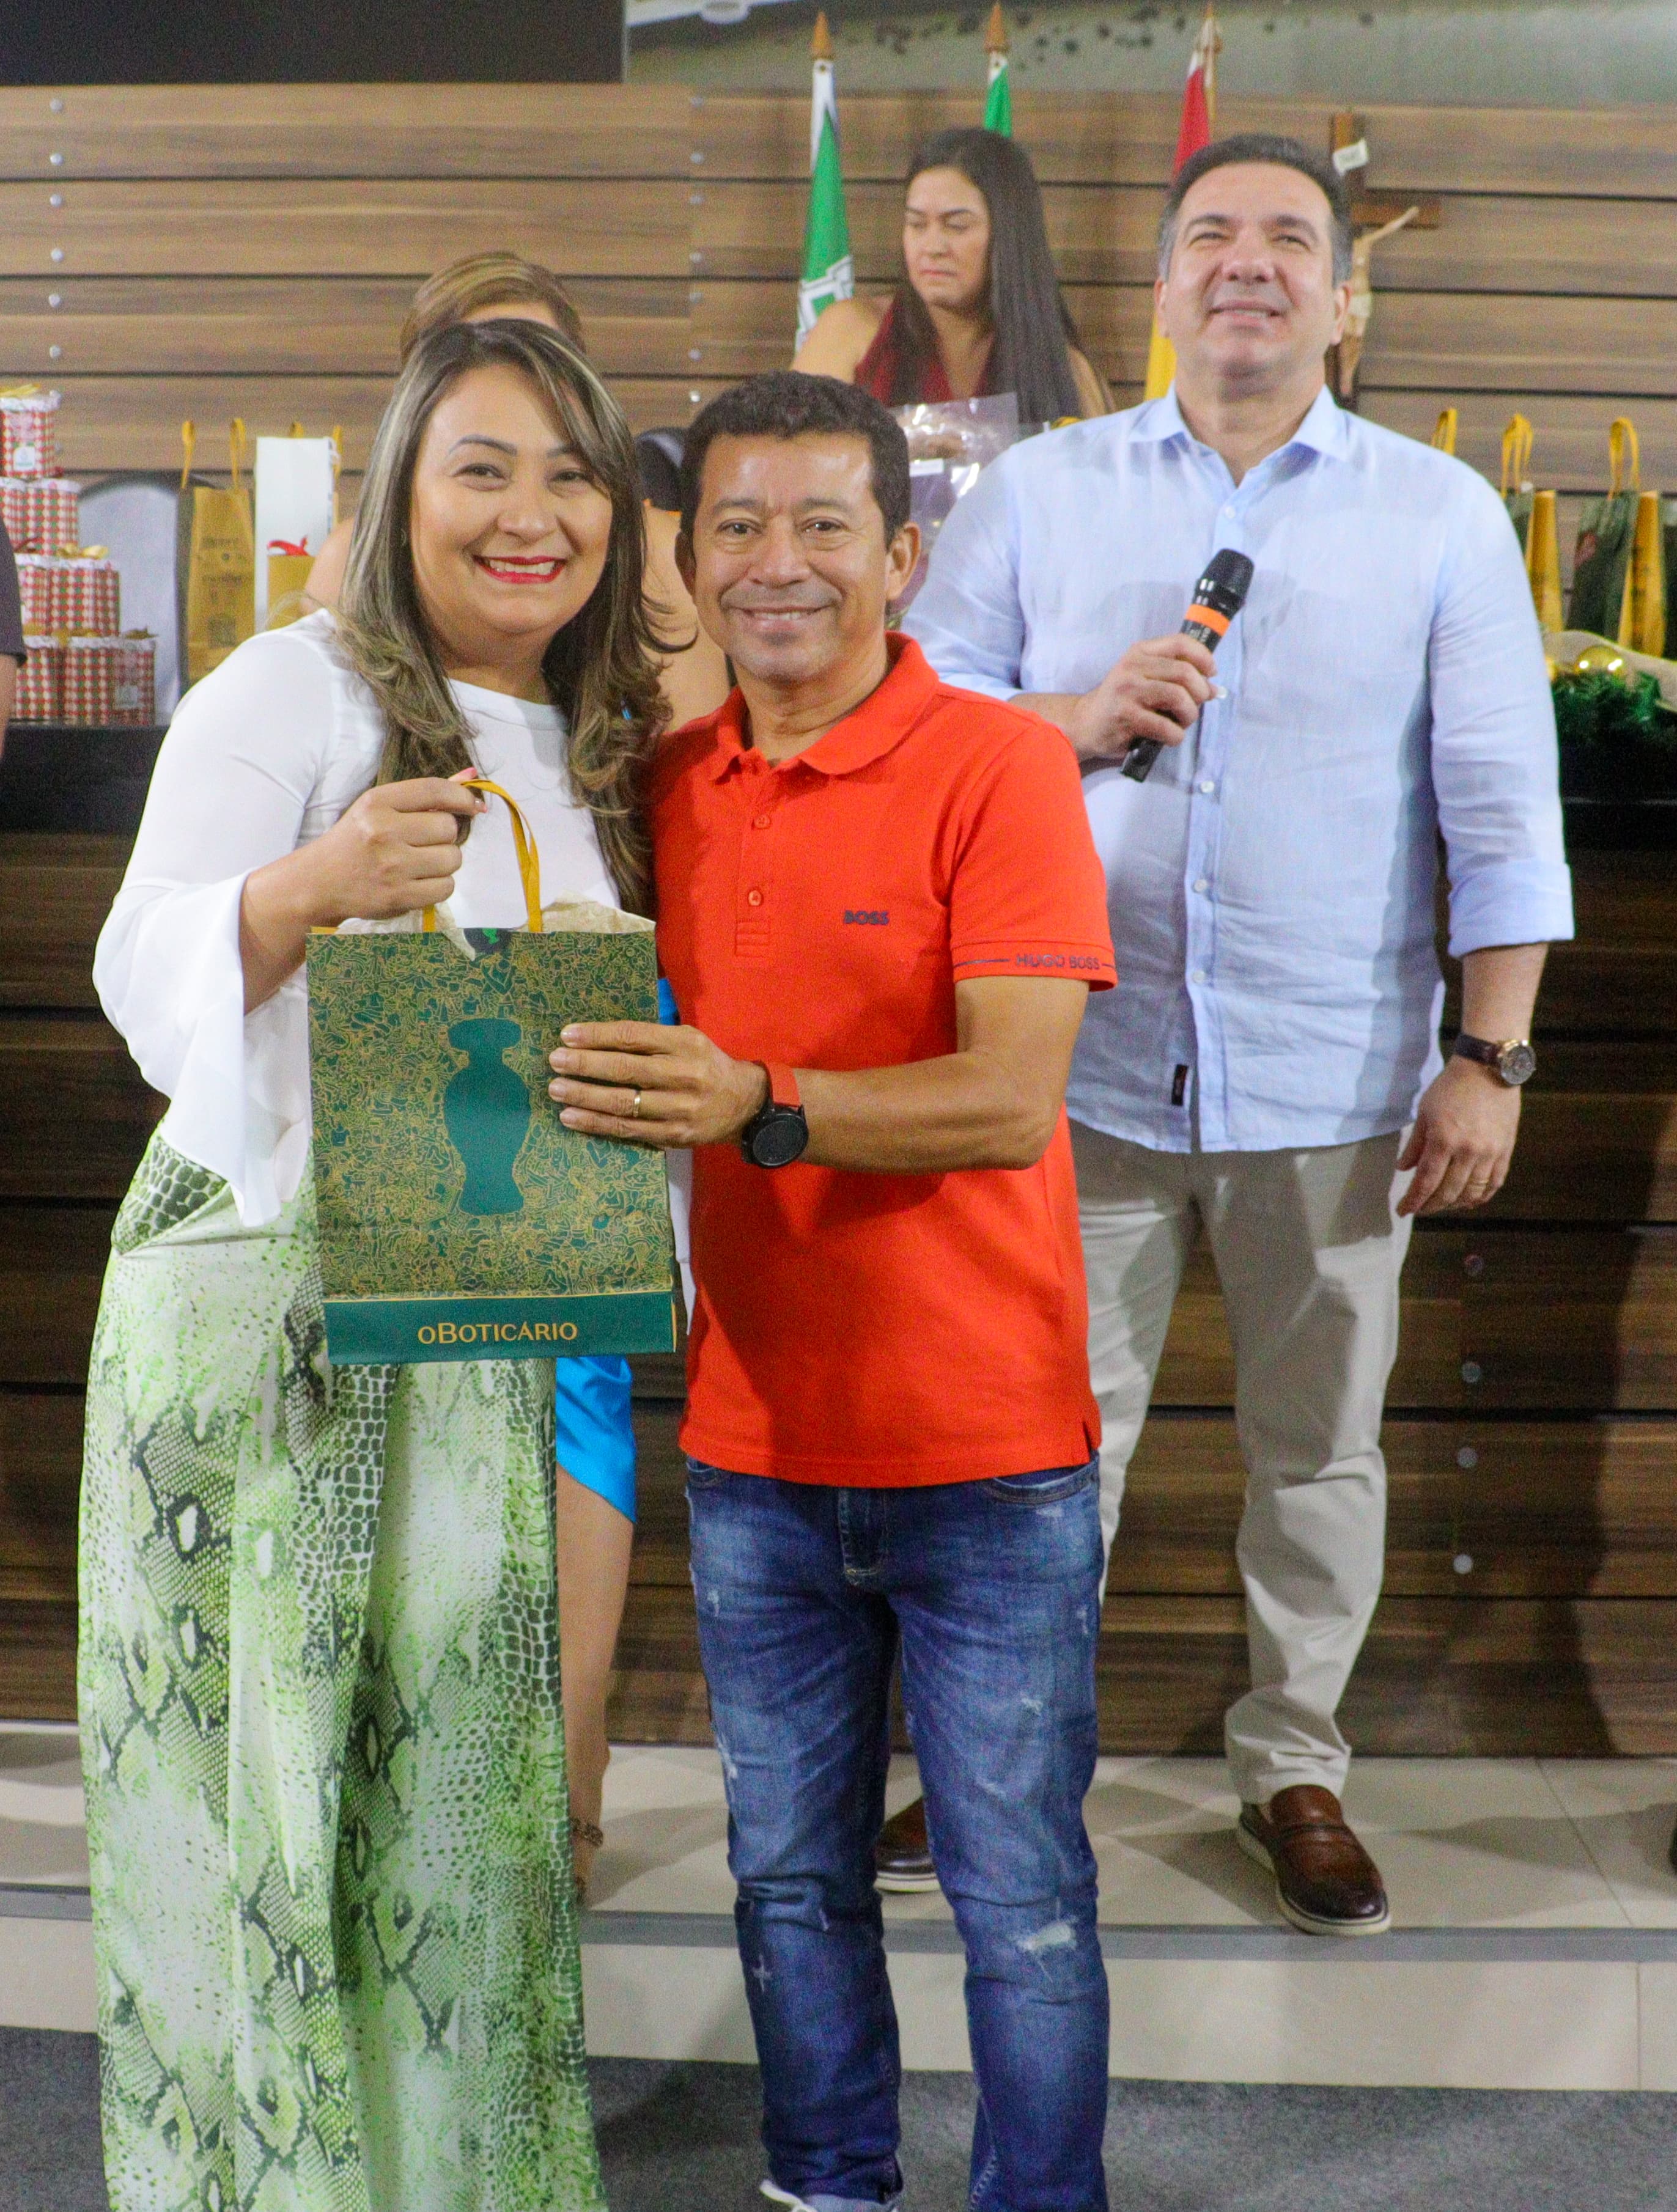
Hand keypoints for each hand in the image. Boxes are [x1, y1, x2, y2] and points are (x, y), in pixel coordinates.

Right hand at [295, 776, 483, 924]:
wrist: (319, 882)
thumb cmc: (356, 841)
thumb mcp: (378, 809)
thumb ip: (423, 796)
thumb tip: (471, 778)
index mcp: (377, 803)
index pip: (433, 790)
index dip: (462, 797)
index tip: (473, 806)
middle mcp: (383, 832)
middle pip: (448, 828)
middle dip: (446, 836)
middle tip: (426, 842)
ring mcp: (391, 866)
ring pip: (452, 859)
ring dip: (444, 862)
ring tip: (421, 863)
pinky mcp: (398, 896)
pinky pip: (446, 887)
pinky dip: (439, 885)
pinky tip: (419, 881)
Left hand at [548, 1022, 769, 1149]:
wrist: (744, 1104)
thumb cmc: (705, 1065)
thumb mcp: (687, 1039)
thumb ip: (650, 1039)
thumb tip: (595, 1038)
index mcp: (685, 1044)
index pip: (634, 1036)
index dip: (598, 1035)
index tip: (567, 1034)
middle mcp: (684, 1075)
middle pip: (626, 1069)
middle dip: (586, 1065)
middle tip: (555, 1061)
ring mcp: (679, 1109)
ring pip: (624, 1103)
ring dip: (585, 1097)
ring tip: (556, 1089)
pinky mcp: (673, 1135)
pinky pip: (628, 1130)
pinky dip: (596, 1124)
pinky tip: (572, 1117)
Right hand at [1065, 635, 1217, 765]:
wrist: (1085, 724)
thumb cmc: (1122, 702)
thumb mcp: (1143, 678)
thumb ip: (1175, 678)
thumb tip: (1214, 689)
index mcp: (1140, 652)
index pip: (1180, 643)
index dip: (1203, 657)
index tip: (1211, 673)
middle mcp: (1133, 666)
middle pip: (1184, 672)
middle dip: (1200, 692)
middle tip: (1196, 705)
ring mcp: (1128, 691)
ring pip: (1178, 697)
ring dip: (1190, 715)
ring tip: (1182, 722)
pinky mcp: (1126, 716)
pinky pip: (1166, 727)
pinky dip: (1176, 736)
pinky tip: (1170, 737)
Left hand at [1396, 1057, 1521, 1216]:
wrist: (1489, 1068)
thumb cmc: (1452, 1086)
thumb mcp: (1425, 1112)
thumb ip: (1415, 1144)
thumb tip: (1404, 1169)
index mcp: (1443, 1140)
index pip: (1426, 1182)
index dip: (1414, 1200)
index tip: (1403, 1210)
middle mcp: (1468, 1151)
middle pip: (1448, 1192)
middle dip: (1430, 1205)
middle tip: (1420, 1209)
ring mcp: (1490, 1152)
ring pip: (1472, 1192)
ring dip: (1454, 1204)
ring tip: (1442, 1205)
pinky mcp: (1506, 1150)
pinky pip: (1495, 1183)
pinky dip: (1481, 1196)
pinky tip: (1470, 1201)